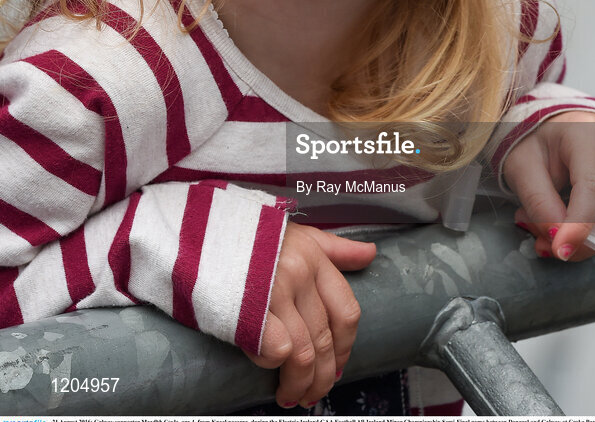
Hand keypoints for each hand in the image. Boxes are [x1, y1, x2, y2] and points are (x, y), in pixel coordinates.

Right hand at [244, 222, 375, 407]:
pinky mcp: (249, 305)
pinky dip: (271, 366)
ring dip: (298, 384)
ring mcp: (275, 288)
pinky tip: (265, 370)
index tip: (336, 366)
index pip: (347, 312)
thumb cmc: (246, 235)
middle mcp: (300, 271)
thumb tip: (370, 254)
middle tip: (311, 395)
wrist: (194, 228)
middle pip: (324, 340)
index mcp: (314, 255)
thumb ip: (333, 248)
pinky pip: (275, 350)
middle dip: (322, 377)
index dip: (344, 348)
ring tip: (289, 396)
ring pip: (303, 353)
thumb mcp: (295, 233)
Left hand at [502, 112, 594, 261]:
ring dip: (590, 237)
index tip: (560, 250)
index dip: (578, 225)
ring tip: (557, 224)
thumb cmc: (540, 142)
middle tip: (547, 243)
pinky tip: (579, 216)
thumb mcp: (522, 165)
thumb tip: (557, 238)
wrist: (560, 127)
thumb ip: (538, 201)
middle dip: (581, 239)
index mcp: (587, 131)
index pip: (593, 186)